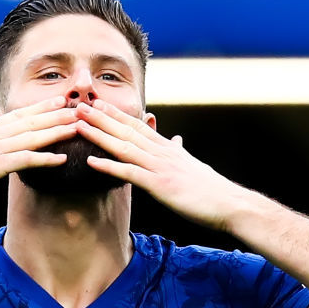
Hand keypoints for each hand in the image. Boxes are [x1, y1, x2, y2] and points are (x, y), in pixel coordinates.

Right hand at [0, 99, 78, 202]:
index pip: (18, 115)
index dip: (41, 106)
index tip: (59, 100)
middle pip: (30, 120)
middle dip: (56, 112)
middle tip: (79, 105)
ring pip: (32, 136)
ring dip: (57, 130)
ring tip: (78, 125)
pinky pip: (25, 160)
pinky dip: (45, 158)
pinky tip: (62, 158)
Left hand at [76, 103, 249, 227]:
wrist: (230, 204)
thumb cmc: (212, 190)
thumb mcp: (192, 165)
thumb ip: (179, 152)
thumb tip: (176, 140)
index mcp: (168, 148)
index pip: (138, 126)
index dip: (116, 114)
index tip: (98, 104)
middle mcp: (162, 152)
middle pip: (127, 130)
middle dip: (101, 117)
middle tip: (78, 105)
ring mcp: (160, 167)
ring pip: (124, 146)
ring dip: (99, 134)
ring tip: (79, 125)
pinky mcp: (160, 185)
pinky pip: (130, 173)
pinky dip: (109, 166)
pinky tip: (91, 161)